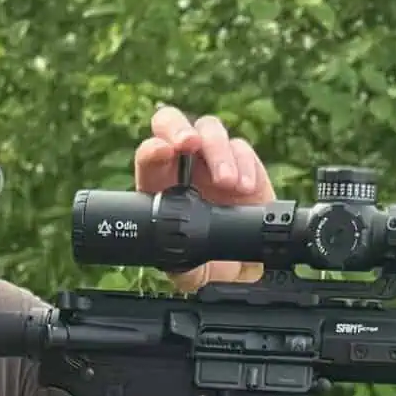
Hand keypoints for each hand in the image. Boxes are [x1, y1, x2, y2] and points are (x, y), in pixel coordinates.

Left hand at [134, 104, 271, 292]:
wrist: (241, 267)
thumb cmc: (206, 261)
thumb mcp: (187, 272)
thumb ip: (178, 266)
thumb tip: (174, 258)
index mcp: (160, 185)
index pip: (150, 157)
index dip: (153, 150)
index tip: (162, 153)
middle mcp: (184, 165)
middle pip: (172, 123)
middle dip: (180, 129)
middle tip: (190, 144)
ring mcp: (213, 159)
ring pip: (210, 130)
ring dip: (218, 152)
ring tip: (227, 182)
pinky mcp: (244, 163)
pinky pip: (242, 149)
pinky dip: (245, 164)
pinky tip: (245, 186)